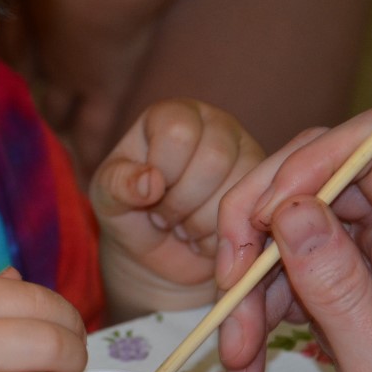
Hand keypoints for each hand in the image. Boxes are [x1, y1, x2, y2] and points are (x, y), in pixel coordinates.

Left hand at [90, 98, 262, 320]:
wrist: (158, 256)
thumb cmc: (130, 216)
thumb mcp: (108, 200)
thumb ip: (118, 185)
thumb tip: (149, 182)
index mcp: (173, 115)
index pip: (178, 133)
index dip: (162, 173)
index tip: (148, 192)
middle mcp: (215, 125)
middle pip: (214, 159)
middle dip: (181, 202)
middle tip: (164, 216)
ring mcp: (245, 155)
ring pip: (237, 189)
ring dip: (199, 223)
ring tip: (182, 226)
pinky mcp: (264, 188)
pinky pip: (253, 214)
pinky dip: (220, 238)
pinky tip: (202, 237)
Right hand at [213, 109, 371, 371]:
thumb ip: (340, 292)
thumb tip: (287, 212)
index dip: (311, 160)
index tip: (262, 220)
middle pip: (316, 180)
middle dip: (256, 229)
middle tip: (225, 291)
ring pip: (290, 234)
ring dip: (248, 288)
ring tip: (235, 360)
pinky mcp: (353, 298)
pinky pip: (290, 279)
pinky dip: (258, 317)